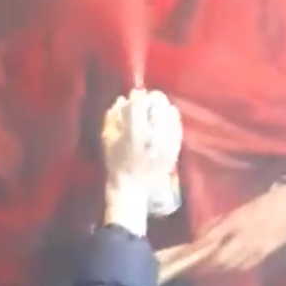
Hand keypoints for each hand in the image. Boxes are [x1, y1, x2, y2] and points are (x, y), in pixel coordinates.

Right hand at [102, 89, 182, 234]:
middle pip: (159, 102)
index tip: (133, 98)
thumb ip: (113, 115)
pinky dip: (170, 119)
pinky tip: (162, 124)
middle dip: (150, 101)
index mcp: (135, 133)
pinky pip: (178, 123)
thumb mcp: (107, 138)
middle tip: (144, 107)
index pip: (140, 102)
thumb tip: (124, 98)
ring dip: (161, 108)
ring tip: (153, 116)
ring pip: (170, 110)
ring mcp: (169, 141)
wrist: (135, 188)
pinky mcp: (177, 146)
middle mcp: (155, 135)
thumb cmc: (116, 163)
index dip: (136, 96)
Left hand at [197, 183, 285, 272]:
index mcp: (236, 222)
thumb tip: (201, 236)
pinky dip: (235, 268)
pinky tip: (229, 267)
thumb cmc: (263, 204)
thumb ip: (219, 223)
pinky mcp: (266, 254)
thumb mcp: (238, 211)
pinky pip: (246, 265)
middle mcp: (244, 238)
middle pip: (221, 259)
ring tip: (209, 269)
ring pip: (233, 265)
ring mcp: (256, 248)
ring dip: (219, 269)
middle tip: (195, 268)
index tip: (188, 256)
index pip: (212, 241)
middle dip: (207, 265)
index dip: (199, 251)